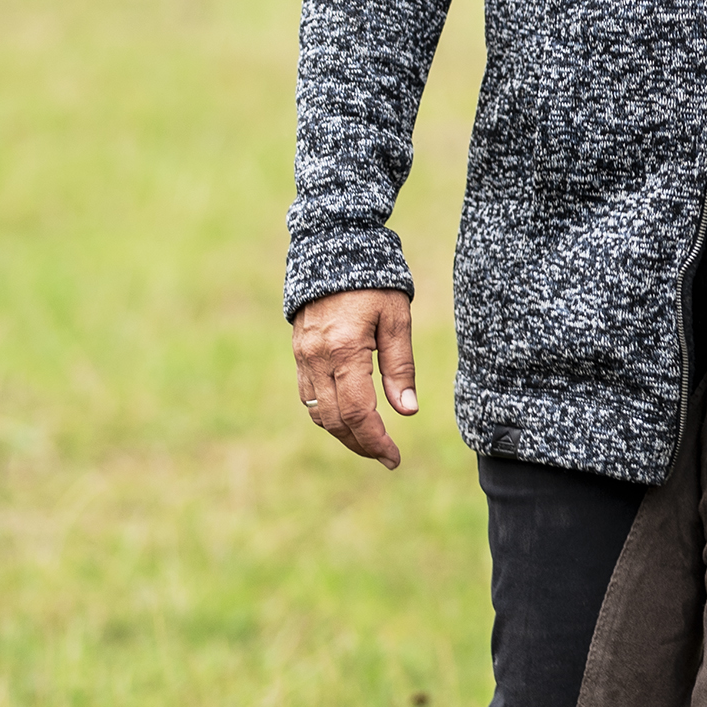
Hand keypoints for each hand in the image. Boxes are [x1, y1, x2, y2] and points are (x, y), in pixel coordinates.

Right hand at [292, 289, 417, 469]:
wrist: (333, 248)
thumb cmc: (374, 281)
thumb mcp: (397, 319)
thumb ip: (401, 366)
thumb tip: (408, 411)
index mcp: (344, 349)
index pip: (357, 412)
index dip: (376, 441)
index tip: (394, 458)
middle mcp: (317, 357)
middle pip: (334, 420)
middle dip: (361, 444)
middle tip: (387, 456)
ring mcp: (303, 356)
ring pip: (317, 413)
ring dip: (343, 433)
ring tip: (371, 442)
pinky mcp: (299, 352)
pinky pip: (308, 396)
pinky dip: (328, 414)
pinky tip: (350, 417)